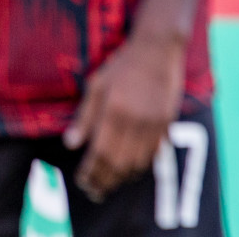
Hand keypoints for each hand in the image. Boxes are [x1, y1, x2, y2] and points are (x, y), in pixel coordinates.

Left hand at [64, 33, 185, 201]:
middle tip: (94, 191)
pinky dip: (141, 166)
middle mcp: (135, 121)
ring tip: (110, 185)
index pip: (99, 153)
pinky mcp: (167, 122)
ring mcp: (153, 123)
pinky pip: (154, 153)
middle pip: (118, 163)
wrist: (159, 48)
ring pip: (137, 162)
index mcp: (114, 111)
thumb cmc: (123, 64)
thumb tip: (70, 143)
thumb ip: (84, 116)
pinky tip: (131, 170)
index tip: (82, 181)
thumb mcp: (97, 84)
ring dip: (122, 178)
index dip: (90, 172)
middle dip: (104, 181)